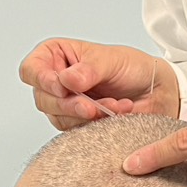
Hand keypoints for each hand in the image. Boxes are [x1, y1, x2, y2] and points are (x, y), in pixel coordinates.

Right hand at [19, 38, 179, 129]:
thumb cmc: (131, 67)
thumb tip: (67, 80)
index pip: (31, 69)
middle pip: (43, 98)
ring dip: (87, 115)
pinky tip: (115, 114)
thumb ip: (89, 70)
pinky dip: (96, 124)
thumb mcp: (111, 60)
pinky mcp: (77, 123)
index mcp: (57, 55)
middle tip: (92, 107)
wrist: (155, 91)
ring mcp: (65, 104)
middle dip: (69, 104)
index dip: (42, 80)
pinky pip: (76, 130)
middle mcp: (56, 80)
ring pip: (58, 118)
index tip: (62, 87)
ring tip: (115, 105)